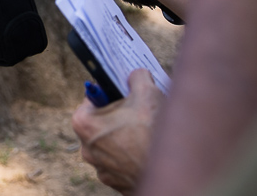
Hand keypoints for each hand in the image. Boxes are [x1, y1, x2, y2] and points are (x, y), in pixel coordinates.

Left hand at [71, 70, 162, 194]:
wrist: (172, 172)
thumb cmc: (153, 132)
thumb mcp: (147, 93)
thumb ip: (137, 77)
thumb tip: (136, 74)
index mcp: (84, 123)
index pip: (92, 99)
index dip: (110, 93)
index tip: (124, 94)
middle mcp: (87, 148)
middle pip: (101, 122)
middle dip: (119, 116)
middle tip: (138, 112)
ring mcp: (101, 168)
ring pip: (112, 143)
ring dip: (125, 137)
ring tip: (146, 133)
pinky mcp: (116, 182)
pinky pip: (122, 162)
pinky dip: (132, 156)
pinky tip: (148, 150)